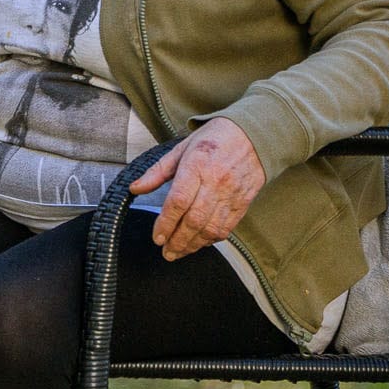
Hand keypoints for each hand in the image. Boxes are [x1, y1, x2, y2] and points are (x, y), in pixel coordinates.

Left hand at [128, 117, 264, 260]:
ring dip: (193, 244)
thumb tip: (135, 188)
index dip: (166, 223)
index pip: (178, 201)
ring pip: (211, 228)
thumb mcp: (181, 149)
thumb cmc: (213, 140)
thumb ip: (156, 172)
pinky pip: (227, 227)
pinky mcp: (243, 202)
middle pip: (194, 220)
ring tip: (179, 252)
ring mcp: (231, 194)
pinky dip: (212, 239)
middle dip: (178, 241)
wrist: (254, 135)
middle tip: (166, 252)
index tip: (157, 238)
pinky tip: (199, 243)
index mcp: (196, 166)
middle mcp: (215, 182)